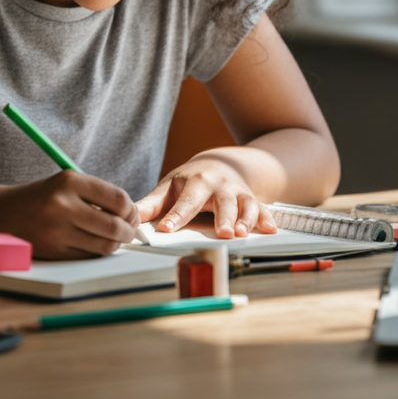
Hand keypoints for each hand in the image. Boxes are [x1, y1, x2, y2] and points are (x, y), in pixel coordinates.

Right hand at [0, 170, 138, 259]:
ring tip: (112, 239)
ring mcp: (56, 230)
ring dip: (114, 244)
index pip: (118, 199)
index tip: (131, 215)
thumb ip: (99, 196)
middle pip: (114, 226)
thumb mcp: (67, 184)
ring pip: (103, 245)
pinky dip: (96, 252)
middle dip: (128, 232)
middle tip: (128, 232)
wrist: (2, 214)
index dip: (131, 211)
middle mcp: (62, 204)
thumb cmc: (43, 199)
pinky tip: (92, 244)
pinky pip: (88, 256)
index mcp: (69, 181)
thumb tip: (133, 217)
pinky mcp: (52, 251)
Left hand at [137, 155, 277, 238]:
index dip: (175, 216)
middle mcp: (218, 185)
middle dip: (222, 218)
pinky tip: (270, 230)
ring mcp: (237, 192)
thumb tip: (127, 218)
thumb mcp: (169, 187)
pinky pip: (262, 208)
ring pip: (244, 204)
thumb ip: (150, 205)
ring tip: (242, 234)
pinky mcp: (252, 199)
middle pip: (220, 202)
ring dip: (245, 219)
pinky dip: (267, 218)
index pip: (183, 202)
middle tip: (223, 234)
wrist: (220, 164)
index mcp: (194, 183)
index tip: (167, 228)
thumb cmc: (189, 181)